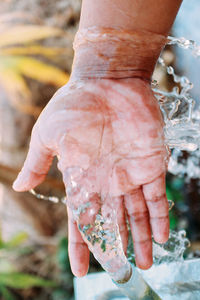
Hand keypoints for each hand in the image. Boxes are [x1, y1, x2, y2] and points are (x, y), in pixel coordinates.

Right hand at [13, 77, 168, 276]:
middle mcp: (106, 182)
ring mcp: (130, 174)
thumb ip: (38, 162)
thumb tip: (20, 186)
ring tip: (144, 263)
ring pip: (136, 214)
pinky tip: (160, 237)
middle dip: (117, 248)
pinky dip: (159, 216)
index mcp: (82, 178)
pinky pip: (157, 196)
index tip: (81, 269)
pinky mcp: (151, 163)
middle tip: (121, 272)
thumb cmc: (74, 105)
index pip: (81, 219)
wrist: (107, 82)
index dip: (82, 244)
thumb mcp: (48, 134)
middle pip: (113, 222)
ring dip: (140, 239)